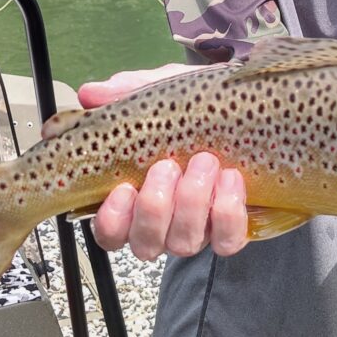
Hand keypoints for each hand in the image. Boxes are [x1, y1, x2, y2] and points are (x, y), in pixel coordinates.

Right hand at [71, 63, 247, 260]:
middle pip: (145, 243)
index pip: (110, 231)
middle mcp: (163, 223)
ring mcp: (197, 229)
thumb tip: (90, 93)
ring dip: (192, 203)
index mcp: (135, 197)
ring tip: (205, 162)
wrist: (246, 107)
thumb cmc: (194, 108)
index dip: (112, 220)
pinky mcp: (232, 230)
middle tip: (167, 165)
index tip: (123, 188)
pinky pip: (227, 240)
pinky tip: (231, 178)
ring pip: (184, 243)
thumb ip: (127, 92)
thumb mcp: (162, 94)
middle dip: (155, 207)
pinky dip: (227, 212)